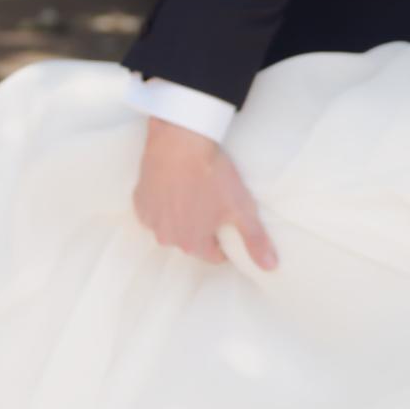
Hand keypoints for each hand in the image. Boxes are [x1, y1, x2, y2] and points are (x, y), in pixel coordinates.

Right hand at [133, 118, 277, 269]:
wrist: (181, 142)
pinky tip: (174, 187)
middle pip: (191, 241)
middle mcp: (167, 238)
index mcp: (193, 243)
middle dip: (202, 228)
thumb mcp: (241, 208)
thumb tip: (270, 266)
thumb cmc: (212, 175)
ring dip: (181, 216)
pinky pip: (154, 211)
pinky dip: (163, 203)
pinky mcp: (139, 201)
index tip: (228, 222)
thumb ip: (255, 240)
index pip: (213, 256)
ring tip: (194, 192)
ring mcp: (151, 220)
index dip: (225, 241)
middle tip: (213, 202)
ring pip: (171, 226)